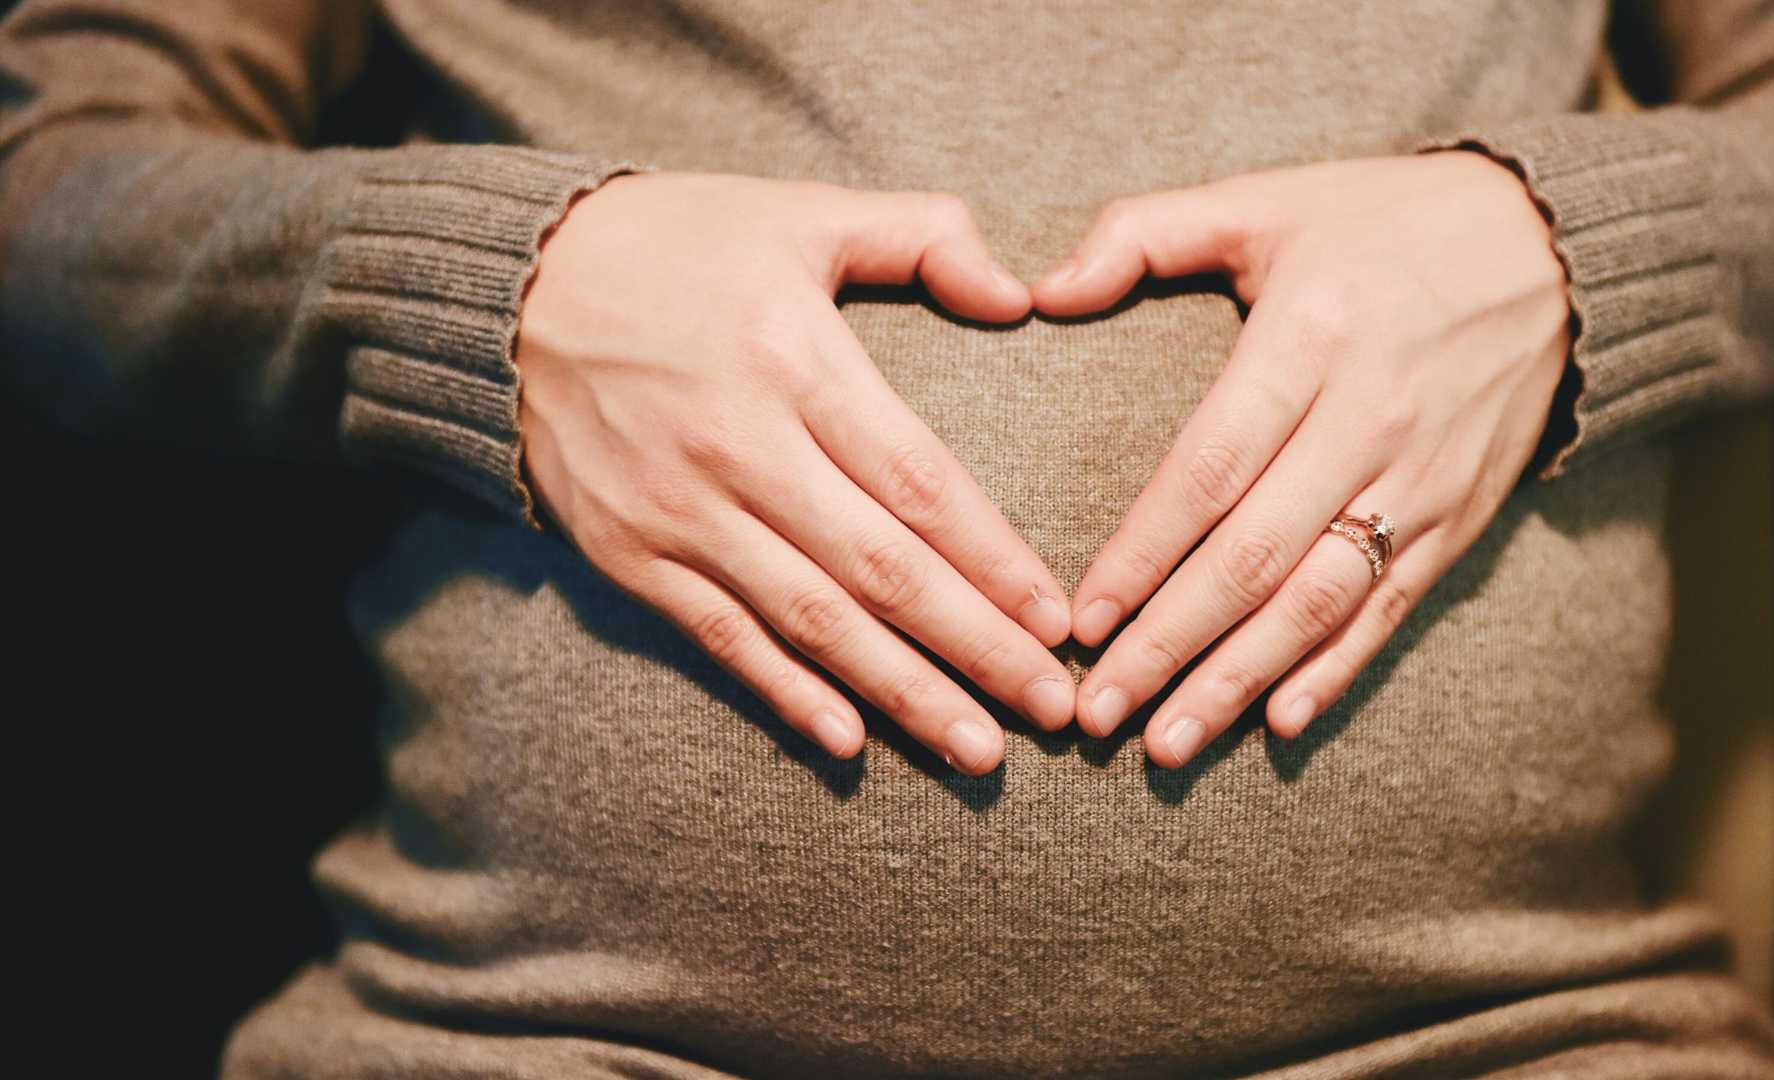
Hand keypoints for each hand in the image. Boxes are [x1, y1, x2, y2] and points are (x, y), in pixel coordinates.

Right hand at [516, 172, 1074, 774]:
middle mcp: (738, 446)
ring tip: (980, 749)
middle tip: (1054, 711)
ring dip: (903, 693)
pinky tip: (851, 743)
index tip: (1058, 621)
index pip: (919, 482)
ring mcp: (678, 511)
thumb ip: (922, 235)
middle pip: (881, 570)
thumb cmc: (676, 244)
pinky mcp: (629, 554)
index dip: (994, 560)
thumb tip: (1018, 295)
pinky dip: (786, 693)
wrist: (507, 286)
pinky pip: (721, 638)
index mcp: (793, 358)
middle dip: (977, 648)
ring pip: (812, 621)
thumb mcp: (800, 211)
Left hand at [1033, 151, 1569, 765]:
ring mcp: (1422, 478)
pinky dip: (1336, 671)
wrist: (1555, 248)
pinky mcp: (1461, 516)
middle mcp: (1370, 419)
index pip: (1210, 469)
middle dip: (1169, 644)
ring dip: (1239, 680)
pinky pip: (1392, 608)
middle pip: (1255, 557)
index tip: (1080, 621)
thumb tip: (1041, 291)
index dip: (1142, 553)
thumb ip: (1145, 235)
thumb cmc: (1383, 223)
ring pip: (1320, 600)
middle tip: (1098, 713)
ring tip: (1167, 743)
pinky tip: (1278, 722)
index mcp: (1311, 338)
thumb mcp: (1265, 199)